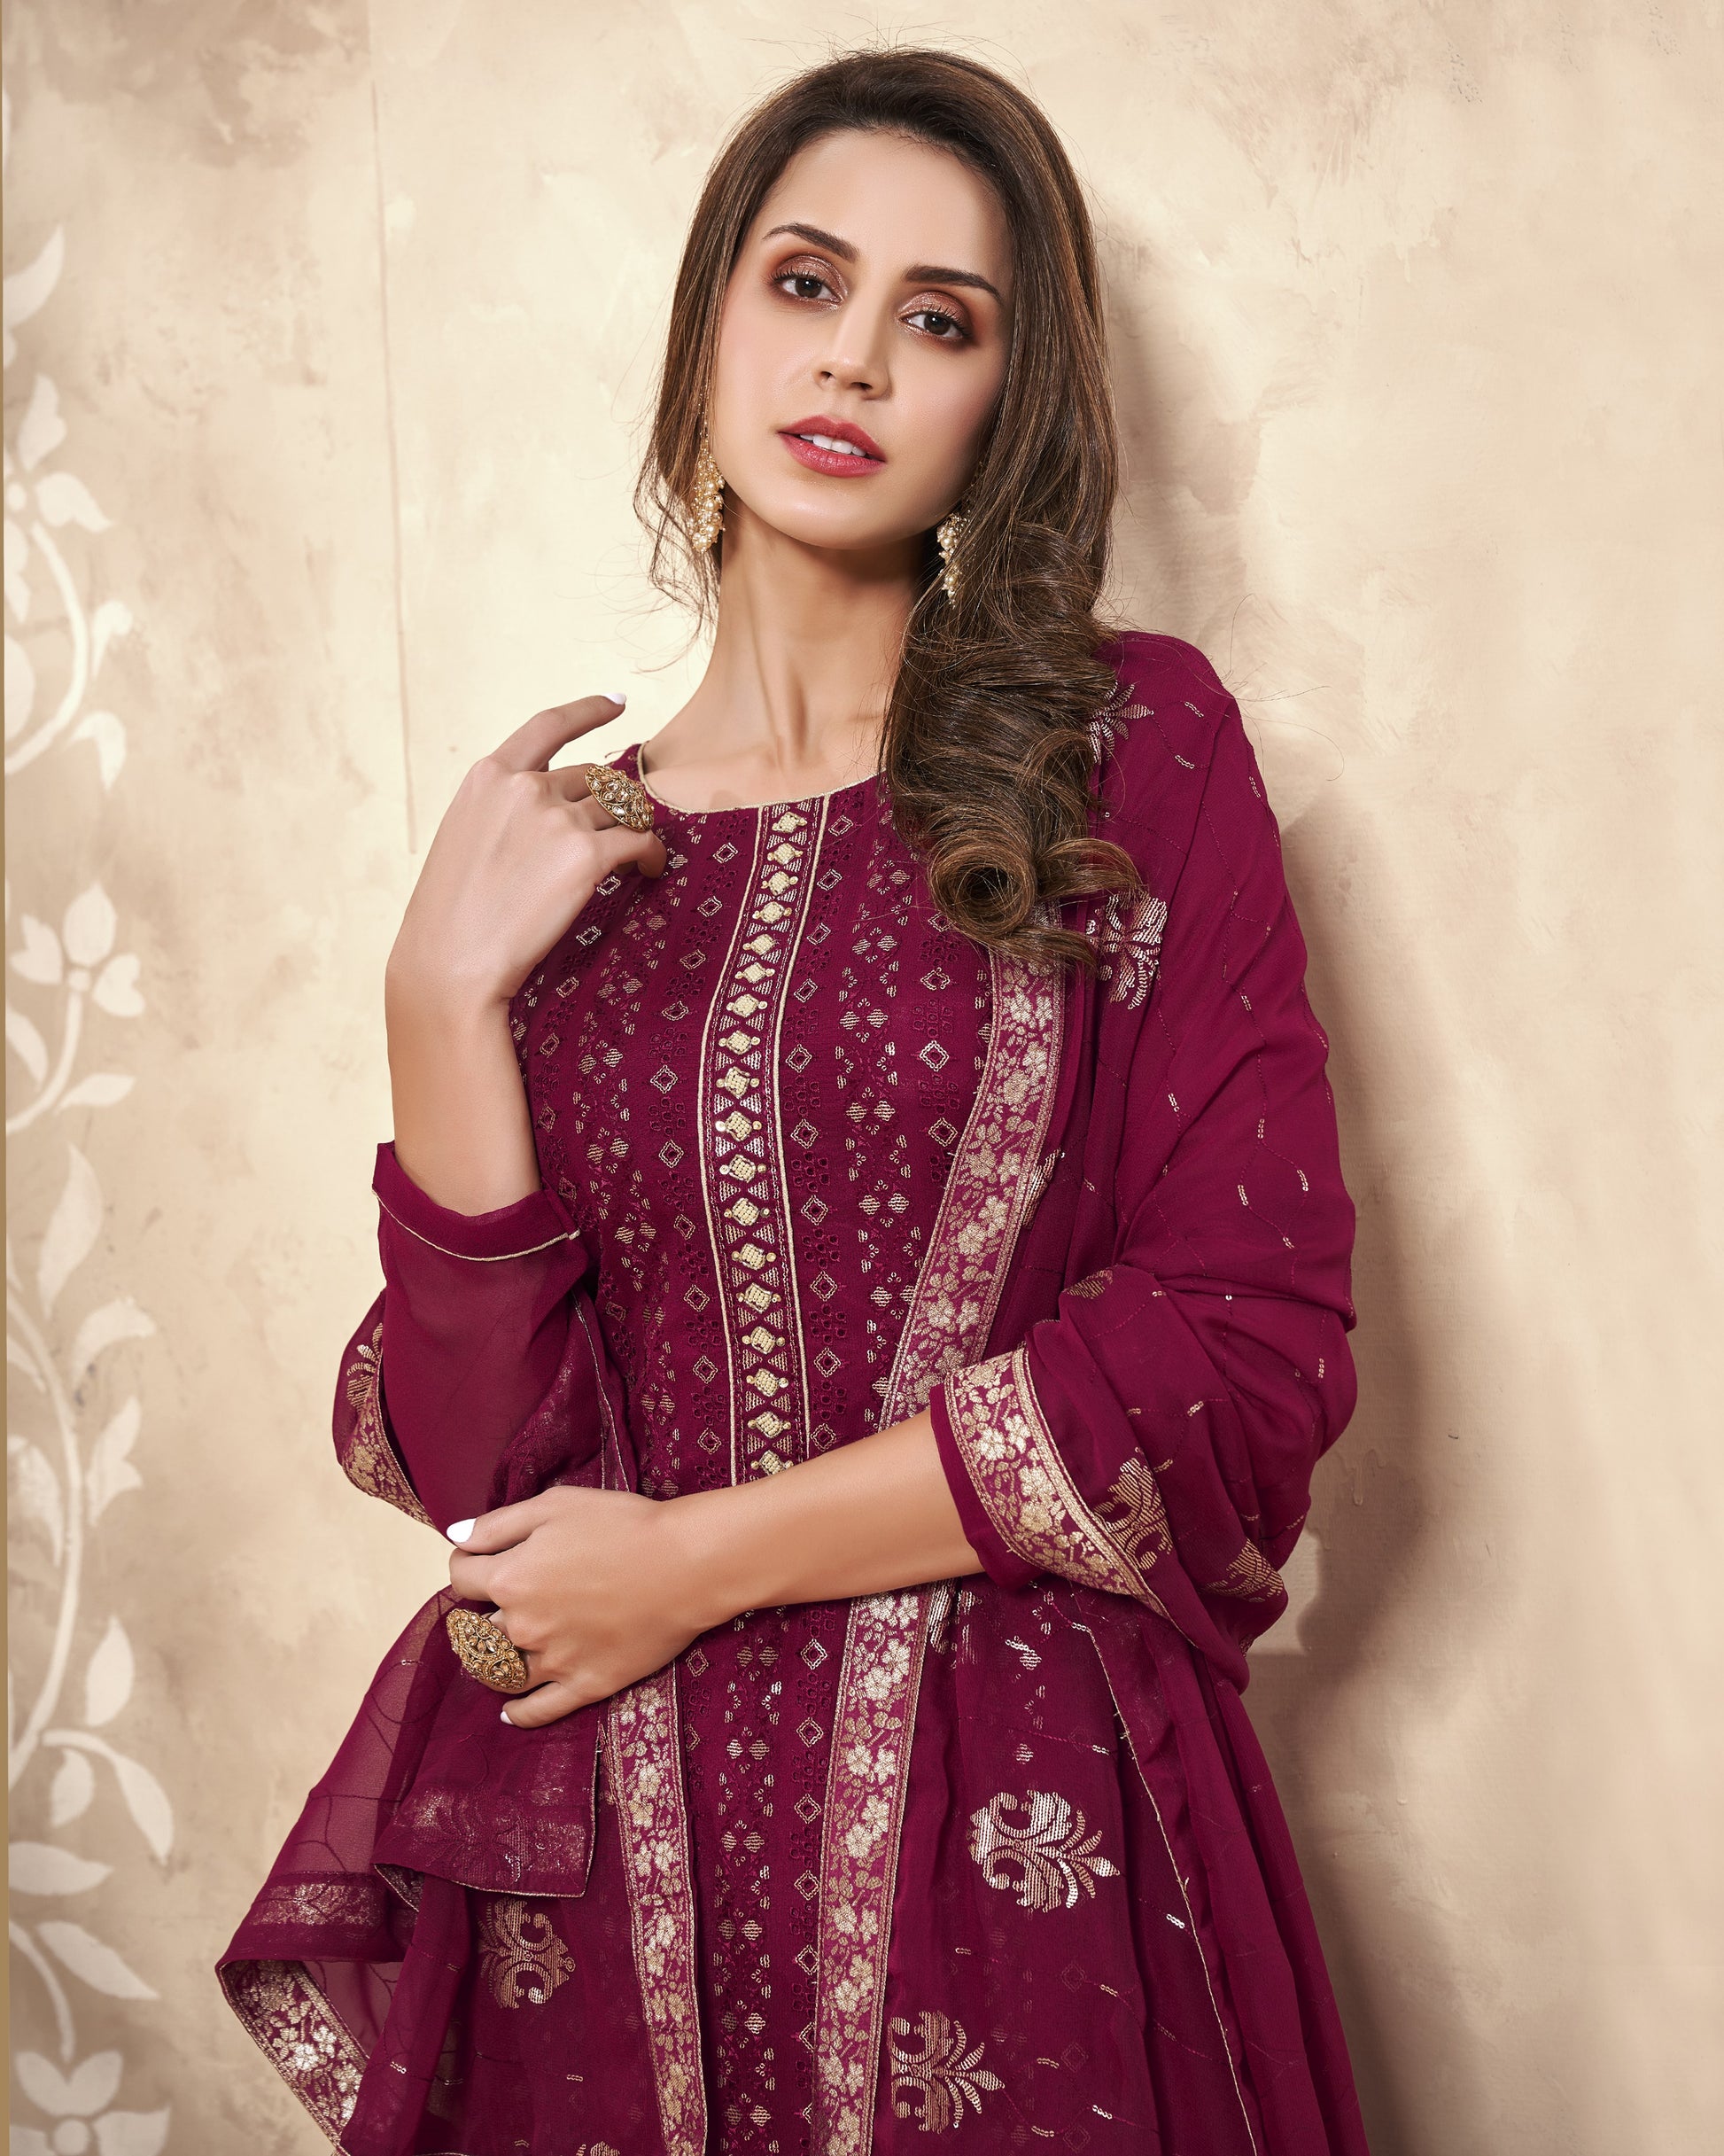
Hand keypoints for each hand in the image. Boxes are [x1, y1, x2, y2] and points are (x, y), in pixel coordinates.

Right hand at [387, 694, 666, 1016]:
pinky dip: (653, 855)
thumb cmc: (453, 916)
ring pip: (623, 809)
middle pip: (595, 778)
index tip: (618, 702)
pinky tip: (651, 871)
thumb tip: (555, 806)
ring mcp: (557, 818)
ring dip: (635, 830)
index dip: (588, 710)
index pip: (548, 726)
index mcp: (488, 776)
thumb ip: (505, 811)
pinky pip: (641, 840)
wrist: (451, 962)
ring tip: (637, 861)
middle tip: (615, 840)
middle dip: (610, 807)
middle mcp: (525, 787)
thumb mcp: (464, 838)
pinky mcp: (587, 855)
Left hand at [446, 1487, 714, 1727]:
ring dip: (492, 1662)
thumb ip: (499, 1523)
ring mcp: (553, 1661)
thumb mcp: (556, 1505)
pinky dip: (517, 1713)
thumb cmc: (624, 1525)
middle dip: (479, 1615)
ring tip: (499, 1651)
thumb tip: (455, 1537)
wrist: (687, 1564)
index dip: (465, 1565)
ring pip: (500, 1673)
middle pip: (477, 1630)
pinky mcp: (585, 1685)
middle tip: (497, 1605)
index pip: (461, 1578)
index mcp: (511, 1578)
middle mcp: (522, 1626)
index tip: (476, 1560)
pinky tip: (509, 1710)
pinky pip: (538, 1710)